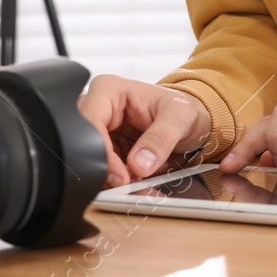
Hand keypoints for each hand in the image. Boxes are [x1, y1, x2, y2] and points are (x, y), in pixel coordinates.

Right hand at [77, 75, 212, 186]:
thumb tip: (139, 163)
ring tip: (142, 184)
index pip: (90, 120)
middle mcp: (100, 109)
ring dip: (116, 179)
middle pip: (85, 144)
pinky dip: (123, 182)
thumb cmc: (183, 108)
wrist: (192, 123)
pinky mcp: (108, 151)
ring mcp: (102, 132)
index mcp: (109, 90)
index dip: (99, 151)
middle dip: (107, 169)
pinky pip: (106, 172)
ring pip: (93, 162)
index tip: (120, 175)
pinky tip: (140, 182)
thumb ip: (161, 138)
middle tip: (129, 185)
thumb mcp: (180, 117)